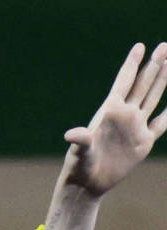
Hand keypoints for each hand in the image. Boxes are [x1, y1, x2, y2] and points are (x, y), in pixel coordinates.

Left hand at [59, 42, 166, 197]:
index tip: (140, 46)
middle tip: (164, 46)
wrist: (89, 183)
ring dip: (163, 80)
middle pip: (143, 85)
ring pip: (153, 98)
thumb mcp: (80, 152)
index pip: (124, 82)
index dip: (132, 64)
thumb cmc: (80, 166)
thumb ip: (81, 141)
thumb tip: (72, 135)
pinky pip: (161, 124)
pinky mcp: (144, 142)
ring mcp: (136, 126)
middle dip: (155, 65)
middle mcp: (125, 115)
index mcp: (110, 112)